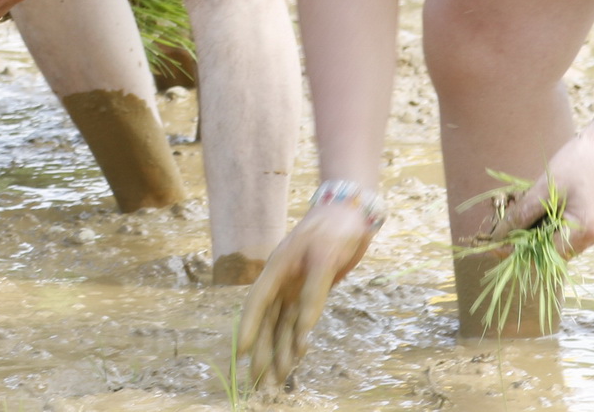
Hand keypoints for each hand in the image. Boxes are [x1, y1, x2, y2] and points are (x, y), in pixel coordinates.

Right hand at [235, 199, 379, 385]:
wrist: (352, 212)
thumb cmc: (336, 228)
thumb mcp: (326, 256)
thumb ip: (313, 293)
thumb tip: (303, 329)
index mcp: (278, 268)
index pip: (258, 303)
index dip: (249, 328)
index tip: (241, 354)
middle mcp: (282, 280)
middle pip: (268, 321)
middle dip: (263, 351)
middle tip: (258, 381)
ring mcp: (295, 286)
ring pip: (283, 325)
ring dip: (280, 351)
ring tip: (276, 380)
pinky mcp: (311, 290)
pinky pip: (298, 320)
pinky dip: (295, 339)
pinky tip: (294, 357)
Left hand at [507, 119, 593, 255]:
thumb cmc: (579, 161)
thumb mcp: (546, 187)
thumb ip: (523, 213)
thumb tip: (499, 234)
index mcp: (584, 231)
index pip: (545, 255)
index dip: (518, 251)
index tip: (494, 244)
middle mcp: (593, 237)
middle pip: (552, 251)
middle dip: (525, 242)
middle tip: (501, 228)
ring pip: (558, 241)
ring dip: (536, 232)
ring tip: (516, 216)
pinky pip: (567, 230)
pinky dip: (548, 224)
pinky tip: (535, 209)